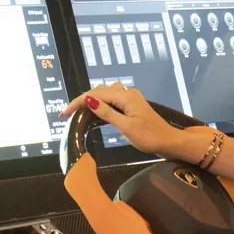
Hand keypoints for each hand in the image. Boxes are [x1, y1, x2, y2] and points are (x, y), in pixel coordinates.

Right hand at [60, 83, 179, 155]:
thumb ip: (107, 113)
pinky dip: (101, 104)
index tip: (65, 113)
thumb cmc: (150, 137)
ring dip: (91, 100)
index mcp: (125, 97)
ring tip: (79, 112)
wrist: (168, 142)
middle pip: (99, 91)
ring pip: (105, 94)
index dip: (78, 102)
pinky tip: (96, 112)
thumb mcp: (126, 127)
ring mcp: (130, 98)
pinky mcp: (132, 105)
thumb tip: (89, 100)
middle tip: (68, 114)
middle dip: (82, 100)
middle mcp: (127, 93)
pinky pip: (112, 100)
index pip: (95, 94)